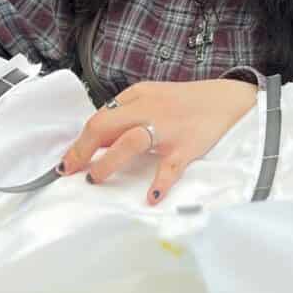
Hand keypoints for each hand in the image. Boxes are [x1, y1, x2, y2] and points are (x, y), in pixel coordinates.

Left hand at [59, 78, 257, 204]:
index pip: (99, 118)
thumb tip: (98, 140)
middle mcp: (149, 111)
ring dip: (109, 161)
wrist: (224, 101)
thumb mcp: (150, 96)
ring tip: (96, 177)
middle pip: (106, 125)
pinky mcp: (186, 148)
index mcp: (137, 98)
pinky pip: (170, 167)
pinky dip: (160, 183)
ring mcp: (168, 130)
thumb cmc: (184, 101)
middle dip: (84, 150)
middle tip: (73, 171)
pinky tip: (150, 196)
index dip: (79, 142)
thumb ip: (126, 112)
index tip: (67, 162)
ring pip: (132, 141)